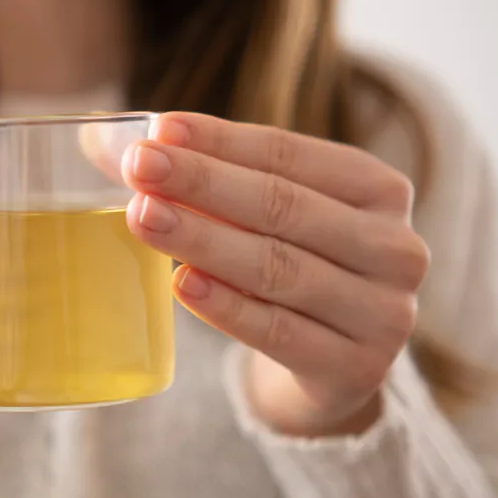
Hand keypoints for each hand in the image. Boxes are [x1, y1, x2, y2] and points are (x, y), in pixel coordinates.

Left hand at [122, 113, 429, 435]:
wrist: (331, 366)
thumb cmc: (287, 268)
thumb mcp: (261, 216)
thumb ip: (200, 176)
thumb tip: (102, 138)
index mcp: (377, 189)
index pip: (288, 154)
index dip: (220, 140)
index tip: (158, 129)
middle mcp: (395, 246)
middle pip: (284, 206)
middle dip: (203, 183)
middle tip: (139, 167)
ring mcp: (383, 312)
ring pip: (279, 267)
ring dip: (205, 239)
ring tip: (143, 217)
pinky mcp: (355, 368)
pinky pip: (279, 332)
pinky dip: (228, 307)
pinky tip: (182, 284)